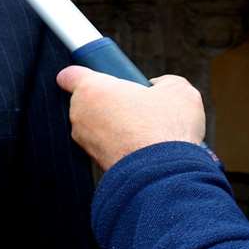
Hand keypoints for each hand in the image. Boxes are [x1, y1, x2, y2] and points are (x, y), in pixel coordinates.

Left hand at [56, 67, 206, 172]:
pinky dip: (120, 146)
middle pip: (89, 101)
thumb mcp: (178, 90)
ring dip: (116, 126)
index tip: (101, 77)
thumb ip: (163, 82)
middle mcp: (80, 115)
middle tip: (138, 104)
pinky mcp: (95, 163)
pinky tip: (144, 147)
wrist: (164, 175)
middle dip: (111, 101)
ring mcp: (85, 142)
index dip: (85, 74)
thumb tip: (159, 87)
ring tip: (147, 129)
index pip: (70, 75)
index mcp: (92, 90)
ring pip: (97, 126)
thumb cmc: (166, 129)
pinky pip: (106, 147)